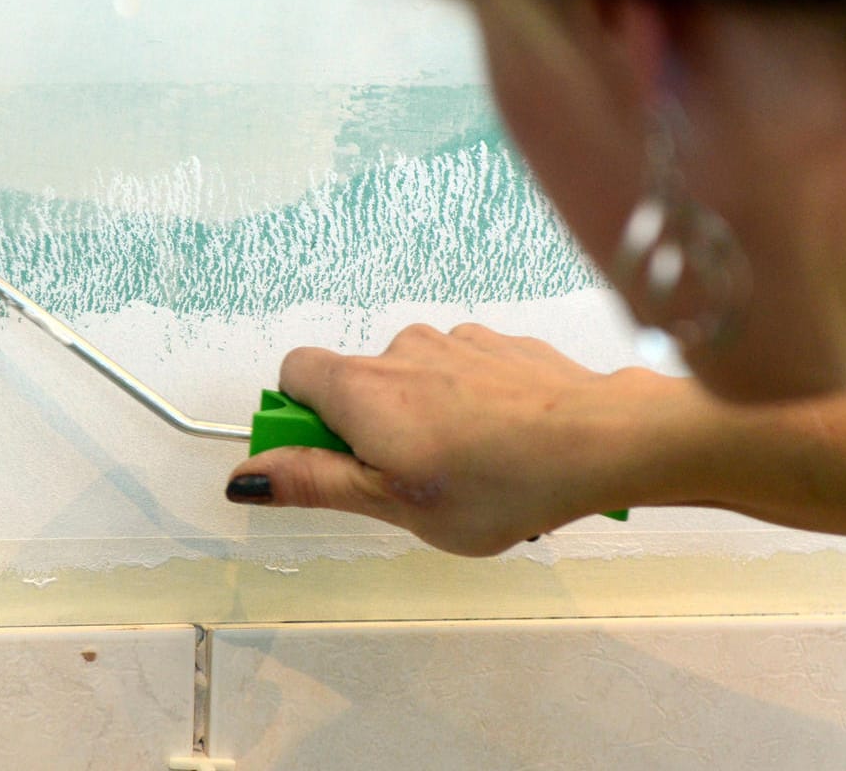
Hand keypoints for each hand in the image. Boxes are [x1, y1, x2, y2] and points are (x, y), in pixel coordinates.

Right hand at [225, 323, 654, 555]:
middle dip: (370, 430)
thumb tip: (243, 478)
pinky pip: (466, 373)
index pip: (293, 374)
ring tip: (472, 472)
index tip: (328, 463)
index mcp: (362, 388)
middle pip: (357, 383)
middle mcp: (401, 349)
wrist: (601, 442)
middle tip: (411, 486)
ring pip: (416, 380)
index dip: (299, 419)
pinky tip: (507, 444)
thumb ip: (315, 483)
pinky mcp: (503, 344)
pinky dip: (472, 404)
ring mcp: (457, 341)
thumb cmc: (498, 483)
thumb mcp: (393, 505)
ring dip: (426, 418)